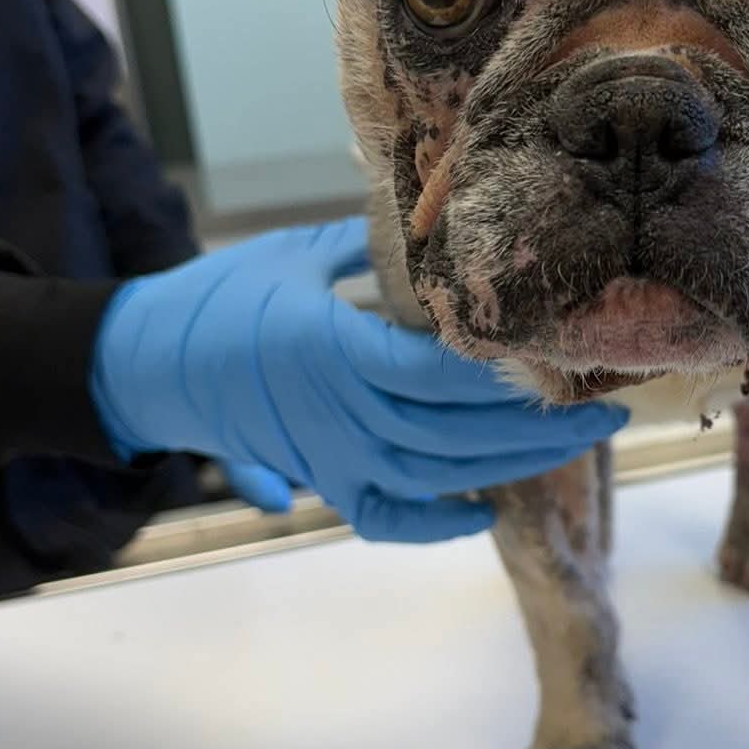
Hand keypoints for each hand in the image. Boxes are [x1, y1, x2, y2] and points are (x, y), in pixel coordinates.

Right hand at [90, 218, 626, 541]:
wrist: (144, 364)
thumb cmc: (220, 297)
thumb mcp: (295, 255)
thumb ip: (370, 247)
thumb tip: (441, 225)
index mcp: (333, 350)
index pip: (438, 375)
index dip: (505, 377)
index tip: (562, 362)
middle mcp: (337, 414)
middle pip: (456, 434)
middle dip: (537, 428)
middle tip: (604, 411)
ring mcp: (329, 457)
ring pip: (437, 476)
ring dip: (508, 466)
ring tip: (566, 444)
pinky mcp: (319, 481)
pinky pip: (387, 516)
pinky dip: (437, 523)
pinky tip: (483, 508)